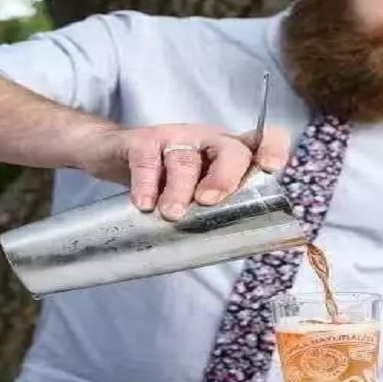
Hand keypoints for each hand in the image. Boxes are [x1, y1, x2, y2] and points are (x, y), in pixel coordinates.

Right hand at [75, 123, 289, 219]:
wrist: (110, 153)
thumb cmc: (166, 179)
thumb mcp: (196, 191)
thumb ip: (217, 209)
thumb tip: (233, 244)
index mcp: (230, 153)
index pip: (263, 140)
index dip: (272, 149)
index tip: (271, 169)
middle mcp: (208, 140)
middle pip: (230, 150)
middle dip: (224, 178)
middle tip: (208, 202)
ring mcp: (177, 137)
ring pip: (185, 159)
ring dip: (180, 189)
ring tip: (171, 214)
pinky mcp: (142, 141)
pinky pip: (147, 161)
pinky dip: (146, 184)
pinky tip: (144, 204)